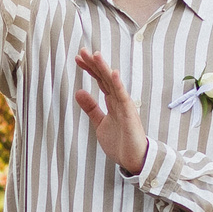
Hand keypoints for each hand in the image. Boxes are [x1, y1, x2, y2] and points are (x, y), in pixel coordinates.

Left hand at [73, 48, 147, 174]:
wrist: (133, 160)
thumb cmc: (120, 142)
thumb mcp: (100, 123)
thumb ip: (91, 108)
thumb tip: (79, 92)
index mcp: (113, 102)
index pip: (100, 81)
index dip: (90, 69)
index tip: (78, 58)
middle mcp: (119, 101)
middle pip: (105, 78)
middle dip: (94, 65)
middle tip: (82, 51)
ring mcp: (125, 106)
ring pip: (113, 84)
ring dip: (105, 69)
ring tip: (95, 55)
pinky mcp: (129, 115)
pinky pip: (123, 97)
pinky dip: (118, 85)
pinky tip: (113, 73)